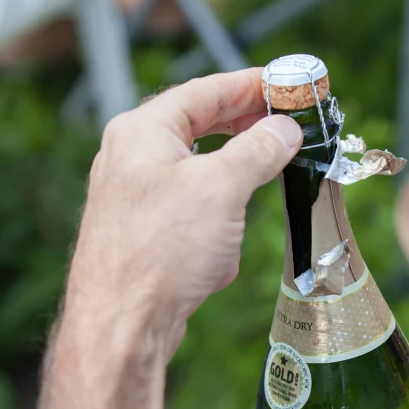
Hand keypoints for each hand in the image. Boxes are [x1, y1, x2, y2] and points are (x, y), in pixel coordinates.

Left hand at [64, 70, 301, 359]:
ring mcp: (134, 198)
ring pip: (197, 173)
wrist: (122, 324)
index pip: (205, 91)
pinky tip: (224, 249)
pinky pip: (189, 213)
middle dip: (245, 131)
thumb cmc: (161, 250)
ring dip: (232, 182)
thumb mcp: (222, 188)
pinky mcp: (143, 234)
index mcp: (142, 131)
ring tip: (264, 182)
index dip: (250, 85)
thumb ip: (258, 150)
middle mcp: (131, 158)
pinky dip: (215, 220)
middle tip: (286, 127)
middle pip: (198, 127)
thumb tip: (285, 129)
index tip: (286, 85)